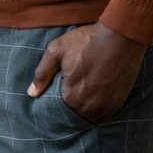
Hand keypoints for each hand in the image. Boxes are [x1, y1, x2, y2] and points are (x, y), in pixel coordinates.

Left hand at [27, 22, 145, 124]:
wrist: (120, 35)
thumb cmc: (87, 41)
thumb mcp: (57, 50)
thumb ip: (42, 73)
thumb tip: (32, 93)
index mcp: (72, 97)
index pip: (58, 111)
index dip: (55, 102)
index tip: (57, 91)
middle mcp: (90, 108)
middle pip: (74, 115)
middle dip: (70, 105)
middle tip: (71, 88)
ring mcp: (106, 107)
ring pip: (89, 116)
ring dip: (84, 108)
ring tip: (83, 89)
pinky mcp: (118, 103)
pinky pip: (103, 113)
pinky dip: (98, 106)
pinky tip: (95, 91)